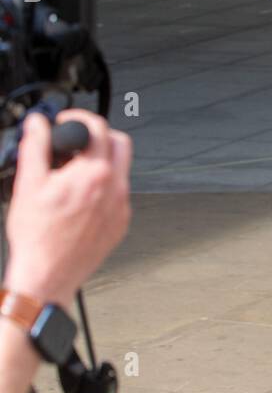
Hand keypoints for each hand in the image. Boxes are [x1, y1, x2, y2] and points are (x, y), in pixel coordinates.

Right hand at [3, 110, 131, 310]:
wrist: (47, 275)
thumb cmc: (38, 237)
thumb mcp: (28, 184)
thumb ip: (35, 146)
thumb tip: (37, 124)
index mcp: (94, 174)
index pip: (98, 127)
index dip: (79, 118)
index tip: (66, 123)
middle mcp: (114, 189)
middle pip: (120, 143)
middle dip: (99, 135)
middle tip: (77, 142)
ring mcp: (121, 208)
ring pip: (122, 170)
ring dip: (102, 162)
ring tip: (74, 171)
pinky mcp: (120, 223)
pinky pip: (119, 194)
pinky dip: (104, 186)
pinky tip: (81, 196)